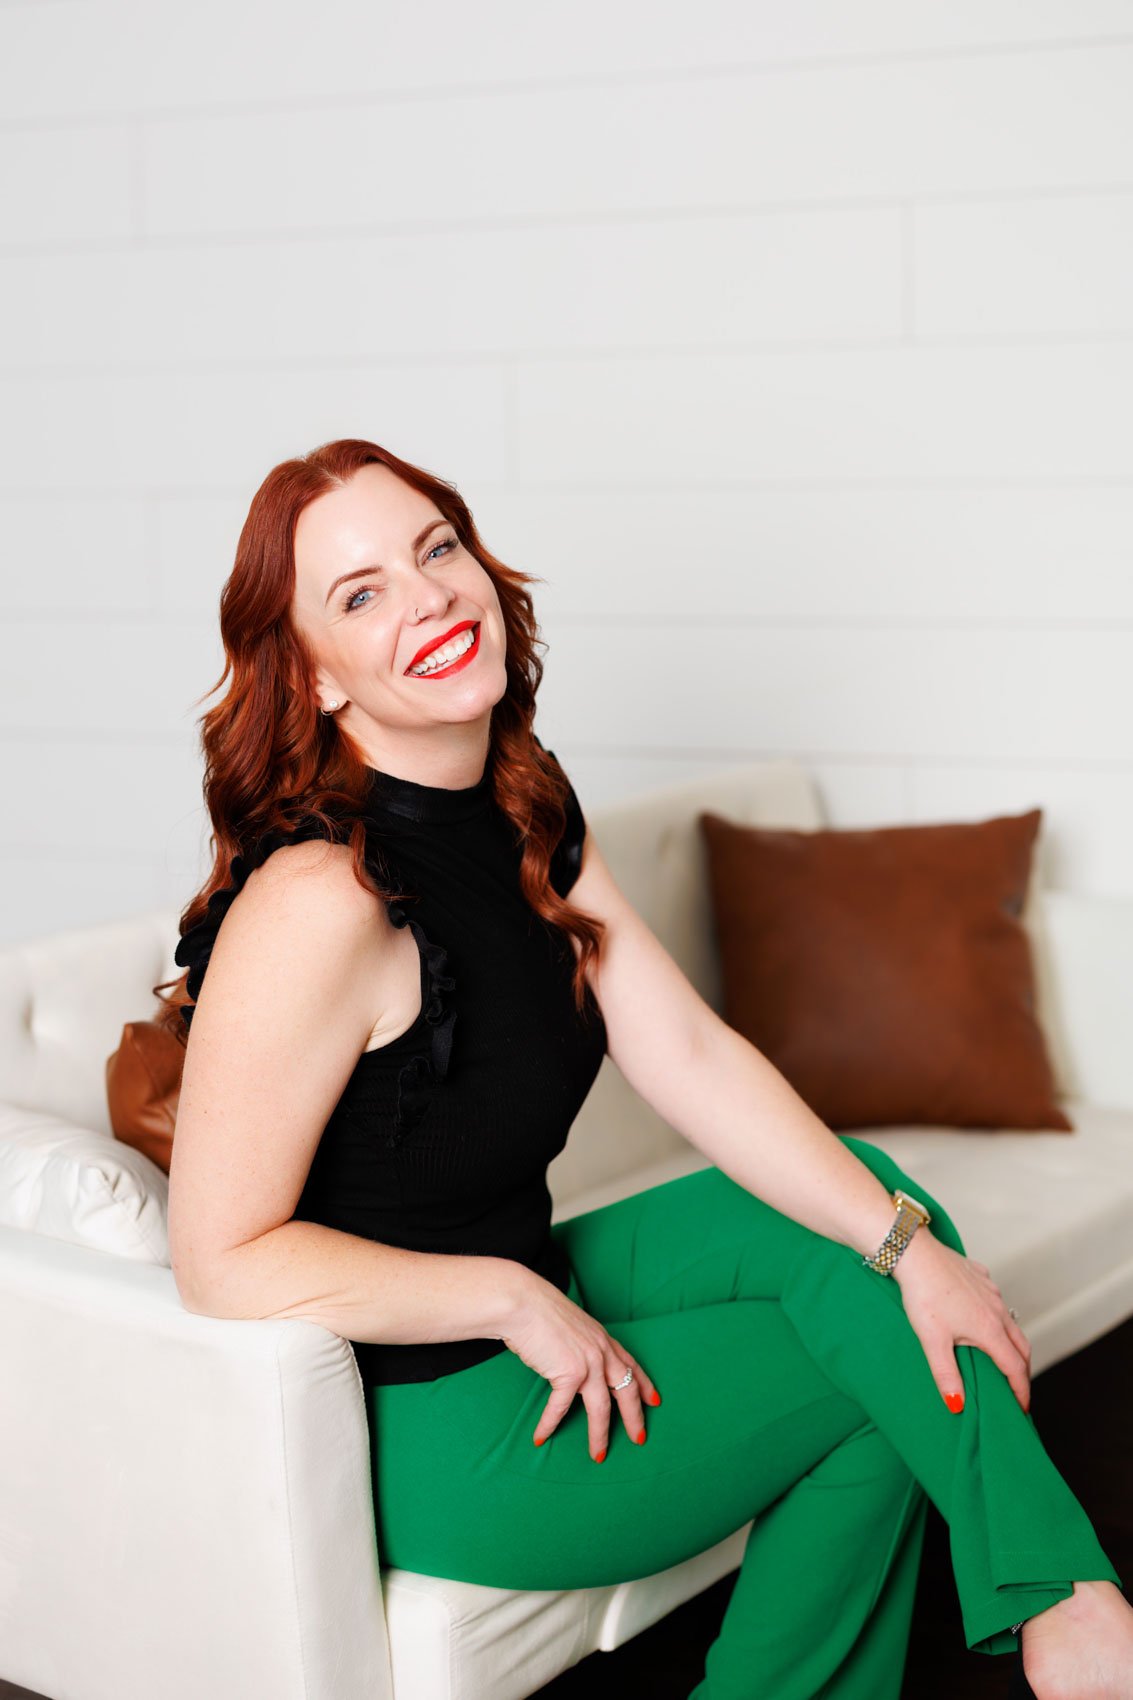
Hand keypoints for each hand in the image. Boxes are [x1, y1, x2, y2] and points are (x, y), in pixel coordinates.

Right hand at [500, 1275, 659, 1459]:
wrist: (522, 1302)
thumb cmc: (537, 1310)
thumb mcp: (570, 1325)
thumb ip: (578, 1344)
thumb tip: (570, 1360)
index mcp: (602, 1338)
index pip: (631, 1365)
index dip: (645, 1384)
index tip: (655, 1401)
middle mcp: (601, 1351)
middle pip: (626, 1390)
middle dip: (634, 1417)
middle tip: (639, 1438)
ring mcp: (588, 1363)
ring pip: (601, 1408)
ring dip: (600, 1435)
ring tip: (598, 1455)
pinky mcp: (569, 1373)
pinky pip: (561, 1407)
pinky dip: (549, 1424)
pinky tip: (541, 1437)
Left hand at [892, 1230, 1032, 1414]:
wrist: (915, 1253)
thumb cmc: (923, 1295)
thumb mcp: (932, 1340)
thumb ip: (946, 1374)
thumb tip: (957, 1405)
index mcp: (989, 1329)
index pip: (1015, 1367)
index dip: (1021, 1391)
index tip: (1021, 1409)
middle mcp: (997, 1310)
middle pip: (1021, 1346)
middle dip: (1022, 1370)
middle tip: (1016, 1389)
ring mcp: (991, 1291)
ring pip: (1010, 1322)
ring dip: (1011, 1343)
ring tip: (1002, 1358)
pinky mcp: (980, 1276)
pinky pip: (996, 1300)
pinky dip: (997, 1317)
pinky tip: (983, 1319)